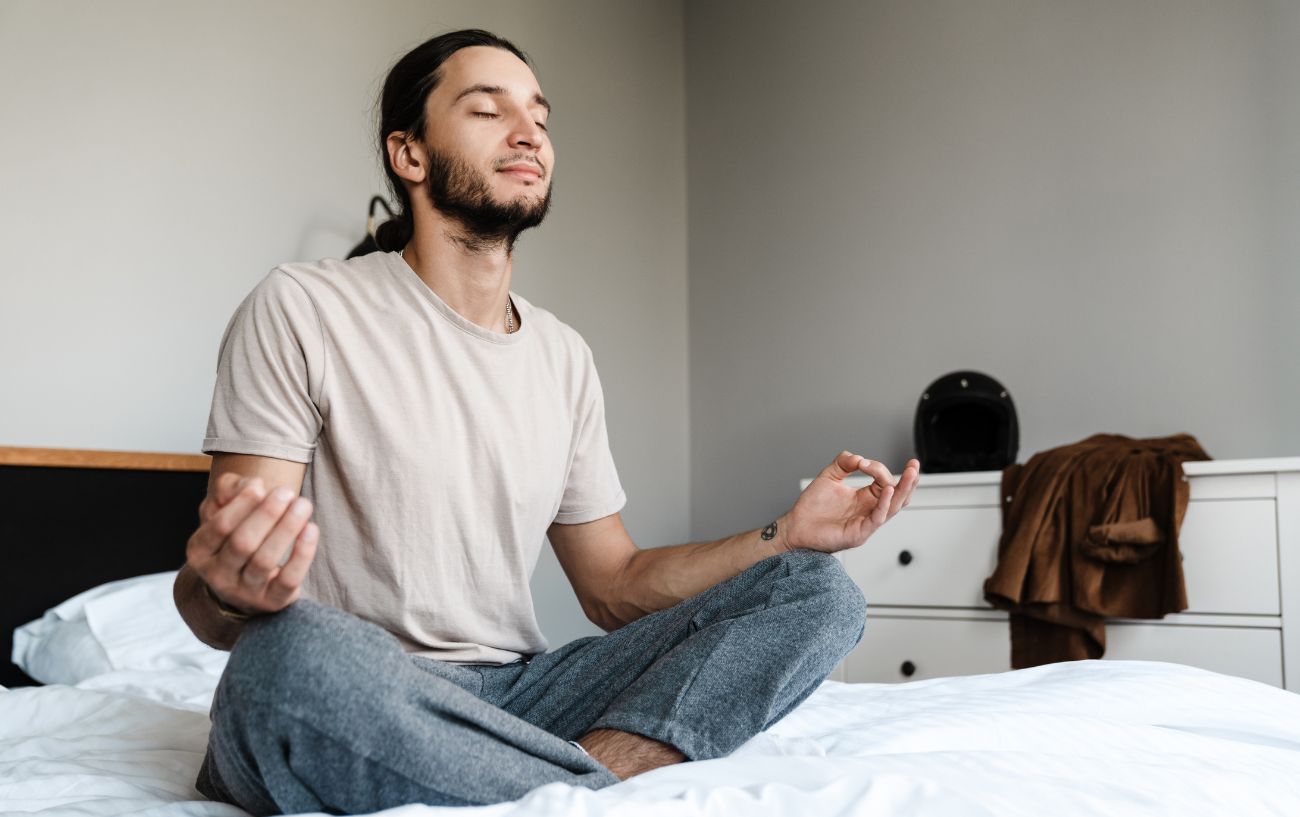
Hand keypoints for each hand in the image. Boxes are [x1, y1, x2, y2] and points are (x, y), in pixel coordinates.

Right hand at [186, 473, 318, 614]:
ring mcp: (244, 592)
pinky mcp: (271, 602)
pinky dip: (302, 554)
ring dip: (287, 529)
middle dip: (267, 515)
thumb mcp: (224, 510)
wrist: (244, 584)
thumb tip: (253, 485)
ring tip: (303, 505)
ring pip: (265, 561)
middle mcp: (218, 575)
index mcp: (200, 551)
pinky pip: (288, 579)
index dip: (241, 505)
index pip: (220, 527)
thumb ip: (229, 489)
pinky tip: (311, 529)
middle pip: (243, 543)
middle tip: (287, 492)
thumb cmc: (236, 535)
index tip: (261, 487)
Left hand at [779, 451, 919, 552]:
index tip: (861, 463)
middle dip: (909, 481)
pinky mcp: (859, 533)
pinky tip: (886, 490)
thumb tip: (859, 458)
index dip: (877, 468)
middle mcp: (869, 510)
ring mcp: (866, 523)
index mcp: (865, 498)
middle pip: (898, 496)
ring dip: (903, 490)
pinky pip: (877, 519)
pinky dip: (884, 504)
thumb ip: (843, 462)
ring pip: (893, 507)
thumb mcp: (829, 476)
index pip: (884, 481)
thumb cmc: (812, 508)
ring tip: (910, 474)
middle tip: (914, 465)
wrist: (795, 526)